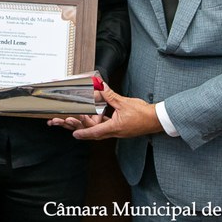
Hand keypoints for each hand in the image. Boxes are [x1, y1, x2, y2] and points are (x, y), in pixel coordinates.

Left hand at [47, 84, 163, 139]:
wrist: (157, 119)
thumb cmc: (143, 114)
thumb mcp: (124, 103)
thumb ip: (110, 96)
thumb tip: (99, 87)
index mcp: (115, 127)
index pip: (96, 132)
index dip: (84, 132)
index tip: (74, 133)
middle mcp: (114, 132)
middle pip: (93, 133)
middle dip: (78, 128)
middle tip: (65, 123)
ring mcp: (117, 131)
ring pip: (97, 131)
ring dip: (85, 126)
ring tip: (72, 120)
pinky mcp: (119, 128)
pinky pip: (104, 127)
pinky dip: (95, 124)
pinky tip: (90, 118)